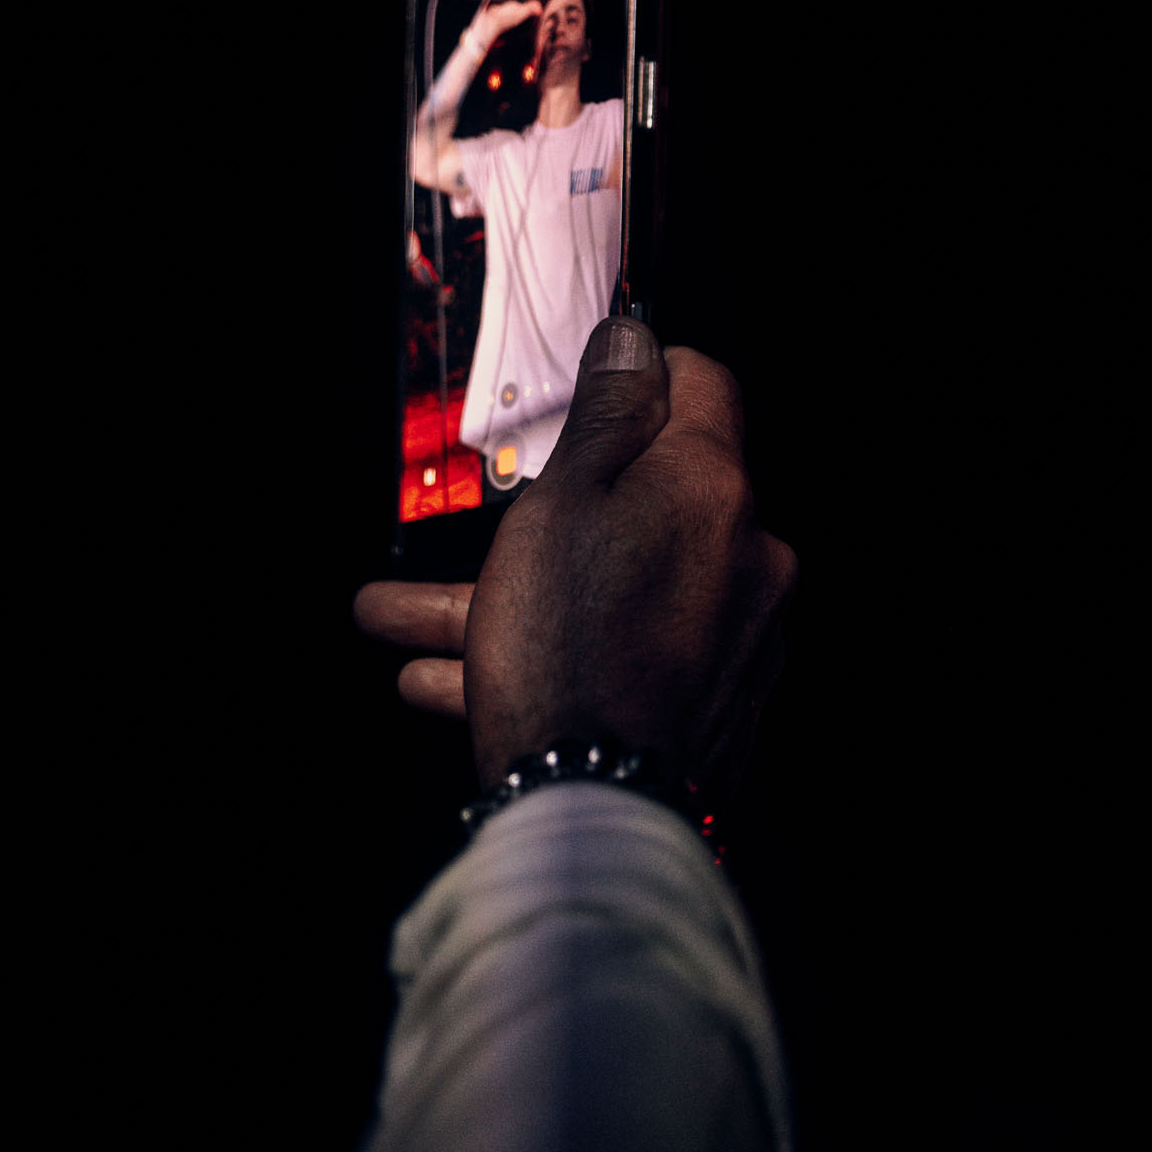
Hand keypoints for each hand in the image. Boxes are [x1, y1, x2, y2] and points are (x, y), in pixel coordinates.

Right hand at [356, 318, 796, 798]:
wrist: (595, 812)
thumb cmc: (569, 650)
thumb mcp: (561, 500)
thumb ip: (606, 412)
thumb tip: (636, 339)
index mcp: (714, 488)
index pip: (703, 385)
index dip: (640, 375)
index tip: (589, 387)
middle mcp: (745, 555)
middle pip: (641, 499)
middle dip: (537, 512)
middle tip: (465, 523)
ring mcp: (734, 636)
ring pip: (611, 587)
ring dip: (515, 595)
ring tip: (406, 622)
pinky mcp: (711, 703)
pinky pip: (622, 653)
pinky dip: (551, 653)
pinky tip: (450, 679)